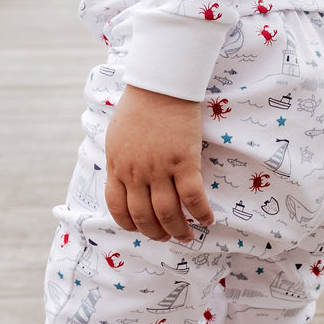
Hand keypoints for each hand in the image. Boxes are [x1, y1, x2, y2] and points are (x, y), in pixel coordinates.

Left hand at [104, 86, 214, 242]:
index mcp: (117, 166)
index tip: (140, 229)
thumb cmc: (139, 103)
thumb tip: (124, 175)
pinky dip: (201, 213)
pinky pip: (193, 197)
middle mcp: (136, 173)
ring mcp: (159, 169)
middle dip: (155, 233)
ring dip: (178, 230)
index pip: (118, 207)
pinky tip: (207, 220)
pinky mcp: (183, 162)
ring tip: (186, 237)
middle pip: (143, 216)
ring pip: (168, 213)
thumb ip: (120, 158)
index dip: (130, 224)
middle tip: (166, 238)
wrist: (160, 85)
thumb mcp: (117, 134)